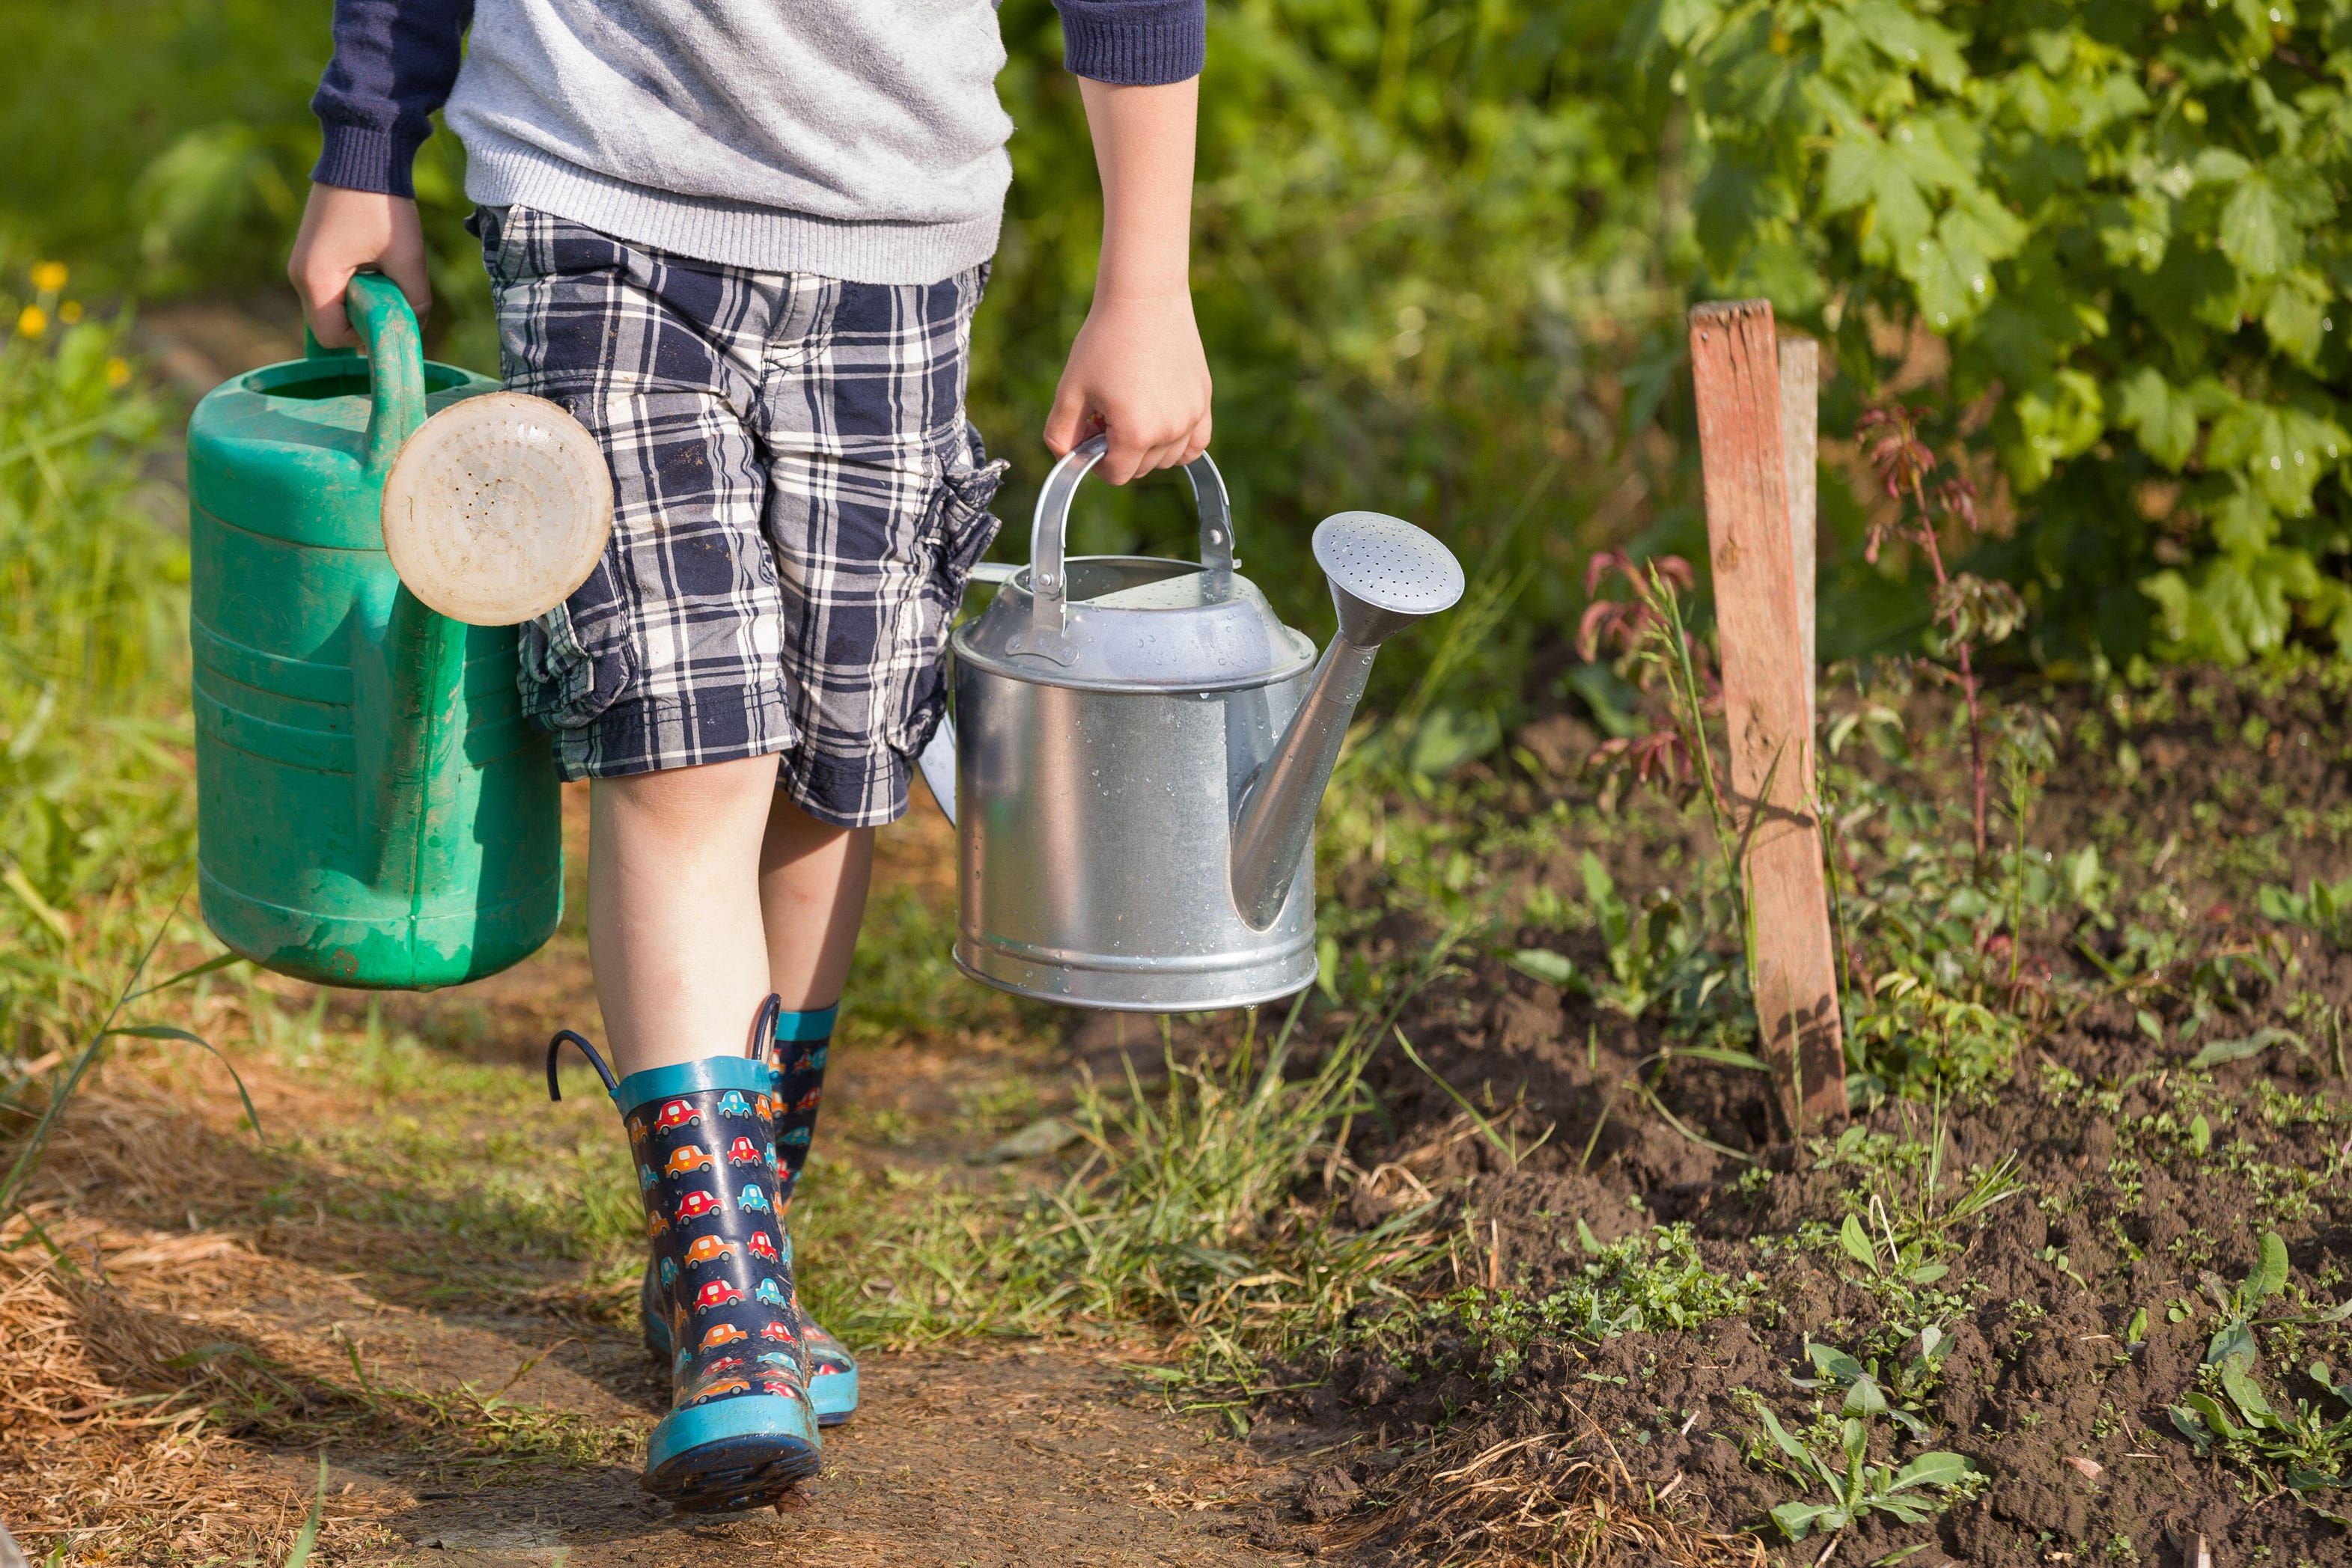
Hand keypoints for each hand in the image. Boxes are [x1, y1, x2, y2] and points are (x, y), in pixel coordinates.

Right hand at [286, 184, 431, 347]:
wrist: (362, 154)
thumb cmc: (382, 205)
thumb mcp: (408, 258)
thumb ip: (414, 302)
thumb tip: (415, 327)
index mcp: (314, 279)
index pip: (332, 337)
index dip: (365, 337)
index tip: (390, 314)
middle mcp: (299, 275)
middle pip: (332, 323)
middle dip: (365, 317)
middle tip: (391, 289)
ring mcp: (303, 262)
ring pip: (335, 304)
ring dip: (364, 299)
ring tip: (384, 268)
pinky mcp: (313, 252)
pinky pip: (334, 286)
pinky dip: (357, 284)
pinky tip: (376, 260)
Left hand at [1045, 292, 1211, 484]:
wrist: (1144, 299)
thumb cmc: (1104, 341)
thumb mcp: (1070, 389)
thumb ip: (1060, 434)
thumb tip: (1067, 459)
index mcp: (1135, 433)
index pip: (1116, 475)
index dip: (1096, 462)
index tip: (1090, 436)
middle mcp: (1169, 431)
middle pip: (1141, 468)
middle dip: (1120, 451)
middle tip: (1107, 414)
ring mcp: (1191, 416)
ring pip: (1168, 459)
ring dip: (1148, 447)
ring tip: (1132, 408)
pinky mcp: (1203, 400)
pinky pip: (1196, 443)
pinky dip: (1179, 443)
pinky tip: (1161, 421)